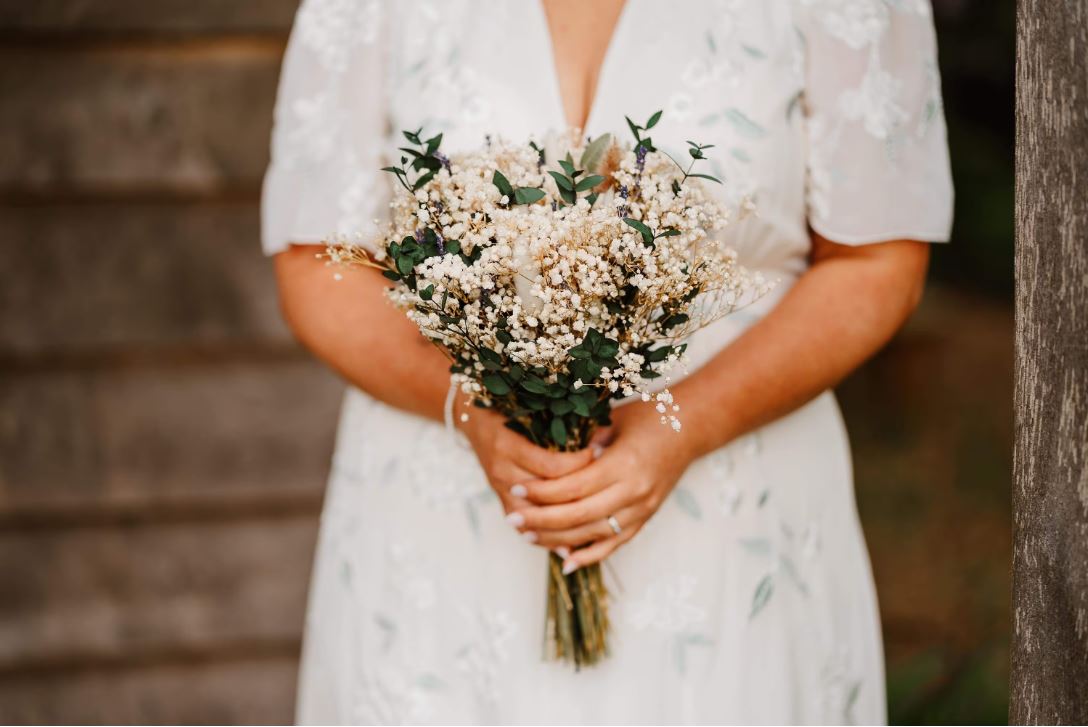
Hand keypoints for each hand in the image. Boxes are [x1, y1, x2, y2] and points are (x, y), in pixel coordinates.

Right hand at [454, 393, 598, 524]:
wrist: (473, 420)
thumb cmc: (506, 410)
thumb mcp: (528, 410)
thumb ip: (558, 423)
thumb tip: (601, 434)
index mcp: (509, 446)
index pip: (552, 466)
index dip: (580, 464)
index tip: (601, 454)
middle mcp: (502, 470)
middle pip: (546, 495)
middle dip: (577, 495)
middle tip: (606, 490)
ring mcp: (499, 489)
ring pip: (535, 518)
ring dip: (563, 523)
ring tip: (593, 522)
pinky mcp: (501, 501)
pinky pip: (524, 527)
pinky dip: (546, 536)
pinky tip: (567, 543)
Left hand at [504, 401, 697, 571]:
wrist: (692, 428)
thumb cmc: (649, 416)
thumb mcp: (612, 419)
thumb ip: (581, 438)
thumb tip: (543, 452)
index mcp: (623, 464)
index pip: (574, 486)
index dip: (543, 492)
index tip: (517, 491)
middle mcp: (634, 491)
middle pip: (579, 515)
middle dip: (541, 520)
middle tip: (513, 519)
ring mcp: (642, 509)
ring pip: (593, 534)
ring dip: (557, 539)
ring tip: (528, 536)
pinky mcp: (646, 518)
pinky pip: (615, 544)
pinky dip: (589, 555)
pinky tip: (565, 562)